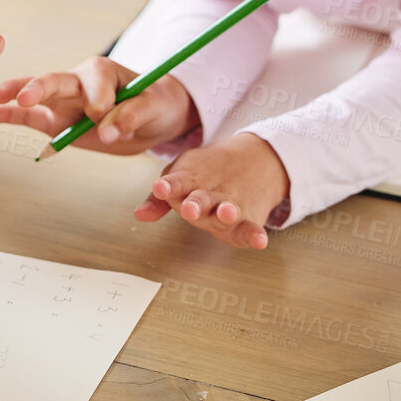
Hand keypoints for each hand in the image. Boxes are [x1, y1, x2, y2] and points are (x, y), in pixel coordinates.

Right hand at [0, 57, 194, 154]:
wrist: (151, 118)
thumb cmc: (155, 104)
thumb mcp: (154, 107)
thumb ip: (131, 115)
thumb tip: (106, 132)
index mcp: (102, 71)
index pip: (94, 83)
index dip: (102, 104)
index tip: (113, 122)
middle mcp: (78, 81)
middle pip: (55, 81)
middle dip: (39, 88)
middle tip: (27, 97)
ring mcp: (64, 101)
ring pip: (37, 96)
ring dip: (16, 95)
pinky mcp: (57, 121)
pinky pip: (30, 118)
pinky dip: (10, 116)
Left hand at [134, 134, 289, 249]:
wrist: (253, 159)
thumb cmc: (205, 174)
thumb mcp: (180, 177)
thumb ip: (159, 200)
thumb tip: (139, 215)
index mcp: (188, 183)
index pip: (176, 184)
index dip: (167, 186)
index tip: (160, 187)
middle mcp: (209, 195)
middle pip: (201, 201)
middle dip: (195, 205)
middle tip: (189, 209)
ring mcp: (229, 205)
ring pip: (227, 211)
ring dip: (226, 214)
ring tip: (227, 212)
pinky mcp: (247, 218)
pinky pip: (252, 228)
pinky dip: (256, 235)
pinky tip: (260, 242)